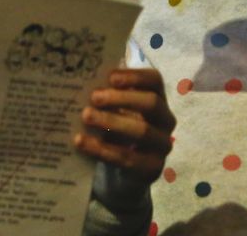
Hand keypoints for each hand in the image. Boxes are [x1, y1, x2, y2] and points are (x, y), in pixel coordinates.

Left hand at [74, 68, 173, 182]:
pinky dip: (103, 149)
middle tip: (94, 97)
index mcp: (157, 97)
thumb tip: (81, 80)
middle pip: (151, 103)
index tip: (110, 77)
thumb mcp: (113, 109)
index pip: (154, 80)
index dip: (134, 76)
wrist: (124, 170)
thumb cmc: (117, 128)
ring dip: (112, 121)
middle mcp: (165, 119)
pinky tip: (82, 142)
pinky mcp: (152, 167)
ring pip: (142, 131)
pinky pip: (129, 158)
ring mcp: (162, 145)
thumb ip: (104, 95)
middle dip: (122, 98)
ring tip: (86, 117)